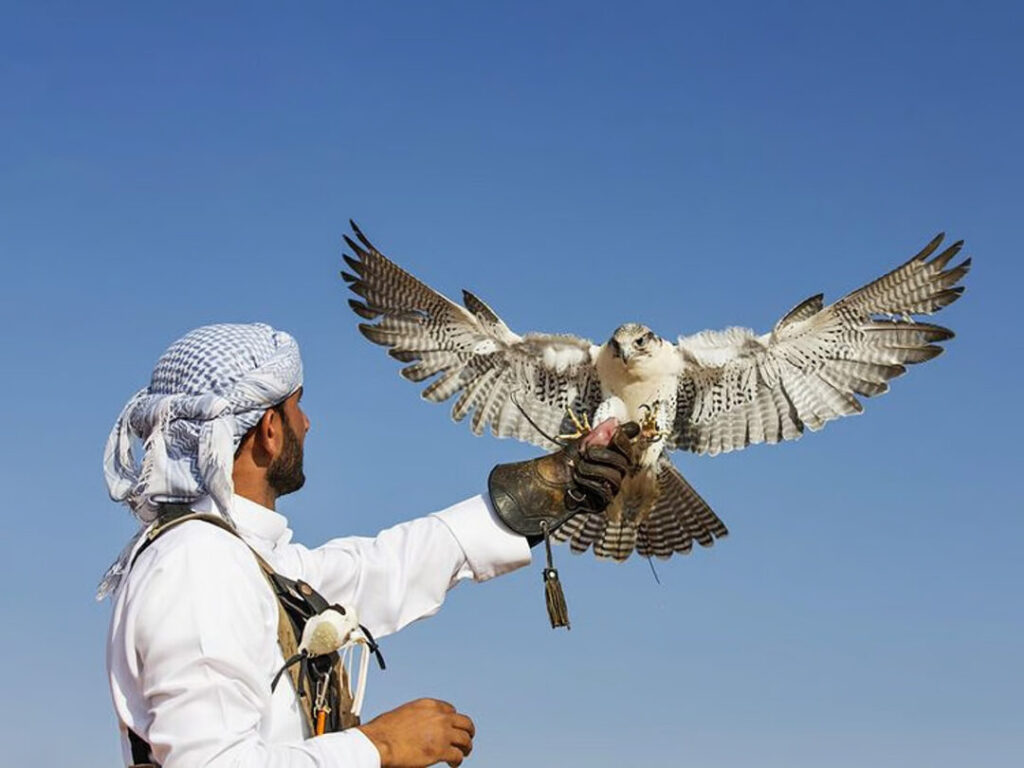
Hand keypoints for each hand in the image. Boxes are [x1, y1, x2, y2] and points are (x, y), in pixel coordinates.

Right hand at [357, 698, 474, 767]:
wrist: (379, 743)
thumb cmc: (384, 730)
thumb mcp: (404, 713)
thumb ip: (417, 716)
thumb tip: (419, 726)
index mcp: (429, 705)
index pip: (451, 710)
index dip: (453, 721)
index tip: (452, 728)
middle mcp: (439, 716)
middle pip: (465, 723)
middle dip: (468, 731)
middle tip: (467, 739)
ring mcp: (442, 733)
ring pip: (465, 739)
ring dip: (466, 747)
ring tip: (463, 753)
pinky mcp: (441, 750)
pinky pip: (458, 755)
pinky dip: (457, 760)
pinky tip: (453, 763)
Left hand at [487, 418, 642, 537]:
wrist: (550, 482)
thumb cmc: (567, 461)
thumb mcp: (581, 443)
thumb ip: (599, 433)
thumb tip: (615, 421)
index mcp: (614, 455)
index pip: (627, 447)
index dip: (623, 440)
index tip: (614, 433)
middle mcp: (617, 471)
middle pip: (623, 462)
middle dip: (603, 454)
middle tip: (586, 451)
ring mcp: (612, 487)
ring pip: (615, 477)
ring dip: (593, 469)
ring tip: (578, 466)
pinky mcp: (603, 501)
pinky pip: (605, 491)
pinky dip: (590, 482)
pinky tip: (578, 479)